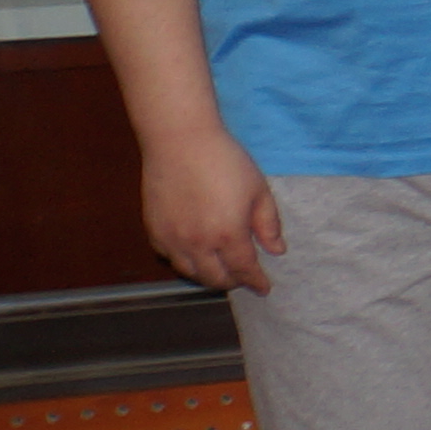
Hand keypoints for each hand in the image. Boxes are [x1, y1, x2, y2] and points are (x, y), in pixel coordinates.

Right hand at [144, 123, 282, 295]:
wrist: (180, 141)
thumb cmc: (225, 161)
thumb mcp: (258, 189)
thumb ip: (268, 224)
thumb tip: (276, 250)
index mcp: (228, 234)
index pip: (244, 269)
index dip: (255, 281)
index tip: (264, 288)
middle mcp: (197, 244)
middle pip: (215, 278)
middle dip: (232, 282)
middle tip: (242, 277)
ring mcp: (172, 239)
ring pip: (189, 272)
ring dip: (207, 275)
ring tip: (219, 269)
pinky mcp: (154, 230)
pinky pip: (169, 257)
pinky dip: (184, 262)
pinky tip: (193, 254)